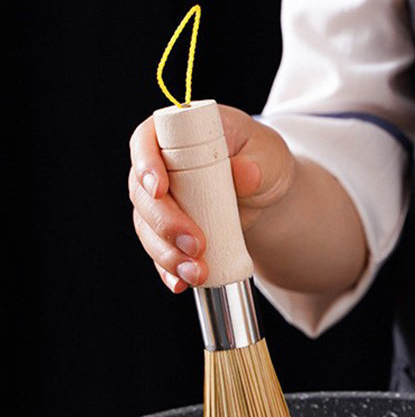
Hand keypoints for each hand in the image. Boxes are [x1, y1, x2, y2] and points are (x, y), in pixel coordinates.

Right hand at [128, 105, 294, 292]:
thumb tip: (245, 173)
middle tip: (194, 244)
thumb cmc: (262, 160)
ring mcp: (160, 201)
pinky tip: (181, 284)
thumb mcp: (269, 155)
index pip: (146, 141)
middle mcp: (159, 167)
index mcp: (176, 133)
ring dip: (167, 254)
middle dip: (165, 224)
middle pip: (143, 194)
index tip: (160, 189)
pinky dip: (168, 270)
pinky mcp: (167, 231)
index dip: (146, 164)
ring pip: (147, 228)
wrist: (267, 194)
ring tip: (197, 273)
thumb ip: (258, 162)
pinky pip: (159, 252)